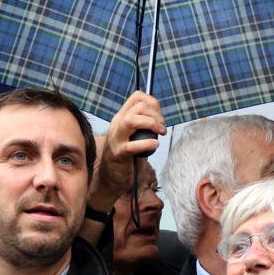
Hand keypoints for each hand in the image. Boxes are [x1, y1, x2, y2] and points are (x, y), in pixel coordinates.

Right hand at [89, 91, 166, 211]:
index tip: (160, 117)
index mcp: (121, 117)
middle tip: (162, 129)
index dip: (153, 103)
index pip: (137, 97)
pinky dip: (146, 144)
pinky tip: (154, 145)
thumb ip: (144, 125)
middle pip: (138, 107)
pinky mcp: (118, 154)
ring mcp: (116, 139)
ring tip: (160, 133)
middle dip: (156, 115)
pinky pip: (131, 146)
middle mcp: (117, 125)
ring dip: (151, 124)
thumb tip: (160, 117)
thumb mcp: (134, 135)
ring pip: (131, 121)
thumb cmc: (126, 156)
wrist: (110, 177)